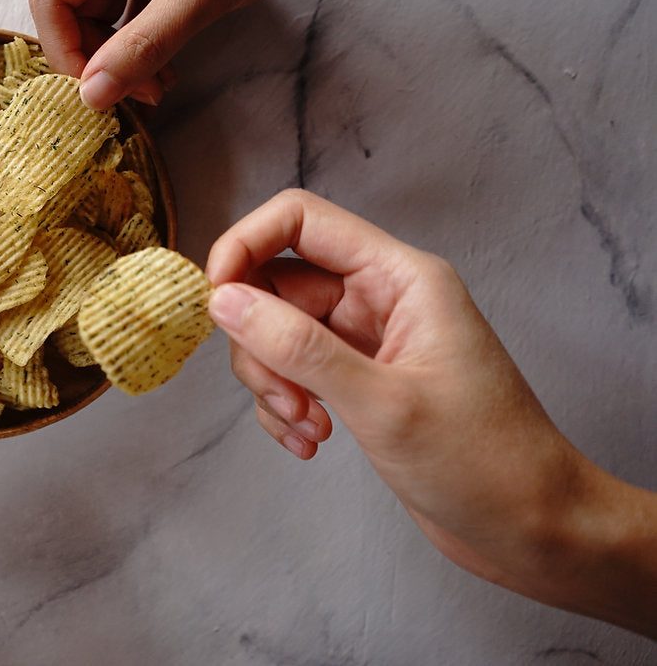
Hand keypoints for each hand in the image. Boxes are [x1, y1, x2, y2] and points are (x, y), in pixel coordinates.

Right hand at [30, 0, 349, 109]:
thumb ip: (144, 45)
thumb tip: (92, 94)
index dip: (65, 50)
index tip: (96, 93)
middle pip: (71, 9)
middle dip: (97, 58)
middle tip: (135, 97)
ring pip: (101, 15)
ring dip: (121, 57)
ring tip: (156, 88)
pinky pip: (130, 12)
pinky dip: (142, 44)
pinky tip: (164, 70)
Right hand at [204, 189, 656, 635]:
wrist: (533, 527)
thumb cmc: (486, 462)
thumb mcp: (382, 402)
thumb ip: (297, 347)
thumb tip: (224, 300)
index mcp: (401, 277)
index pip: (301, 220)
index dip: (246, 244)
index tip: (214, 298)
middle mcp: (381, 297)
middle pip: (278, 283)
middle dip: (261, 342)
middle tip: (281, 397)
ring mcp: (368, 340)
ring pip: (279, 333)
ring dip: (274, 383)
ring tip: (305, 429)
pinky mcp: (359, 380)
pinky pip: (294, 372)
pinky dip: (286, 407)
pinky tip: (309, 443)